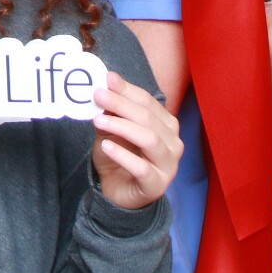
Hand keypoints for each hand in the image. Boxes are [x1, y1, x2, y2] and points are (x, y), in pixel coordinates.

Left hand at [91, 73, 181, 210]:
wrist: (118, 192)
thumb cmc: (119, 157)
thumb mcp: (111, 130)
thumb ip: (111, 112)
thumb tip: (105, 87)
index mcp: (166, 125)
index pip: (149, 102)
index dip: (128, 90)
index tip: (107, 80)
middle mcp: (173, 143)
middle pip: (149, 118)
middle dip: (122, 104)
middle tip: (99, 95)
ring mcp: (168, 165)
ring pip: (149, 139)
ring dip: (122, 126)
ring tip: (98, 120)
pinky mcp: (157, 185)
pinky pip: (142, 168)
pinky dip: (123, 155)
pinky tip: (106, 146)